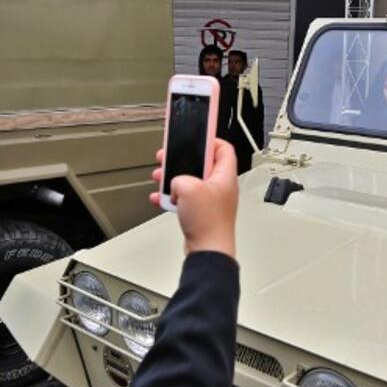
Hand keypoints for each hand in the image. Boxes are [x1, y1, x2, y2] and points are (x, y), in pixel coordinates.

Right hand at [150, 140, 238, 257]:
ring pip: (190, 181)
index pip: (223, 148)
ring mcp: (211, 200)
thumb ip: (180, 177)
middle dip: (183, 160)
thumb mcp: (189, 187)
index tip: (197, 135)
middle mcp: (220, 187)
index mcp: (224, 175)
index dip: (210, 139)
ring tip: (161, 178)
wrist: (208, 251)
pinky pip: (185, 199)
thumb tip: (176, 183)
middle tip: (170, 157)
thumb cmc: (209, 222)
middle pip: (202, 164)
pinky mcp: (202, 213)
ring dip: (174, 179)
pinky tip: (162, 199)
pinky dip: (172, 197)